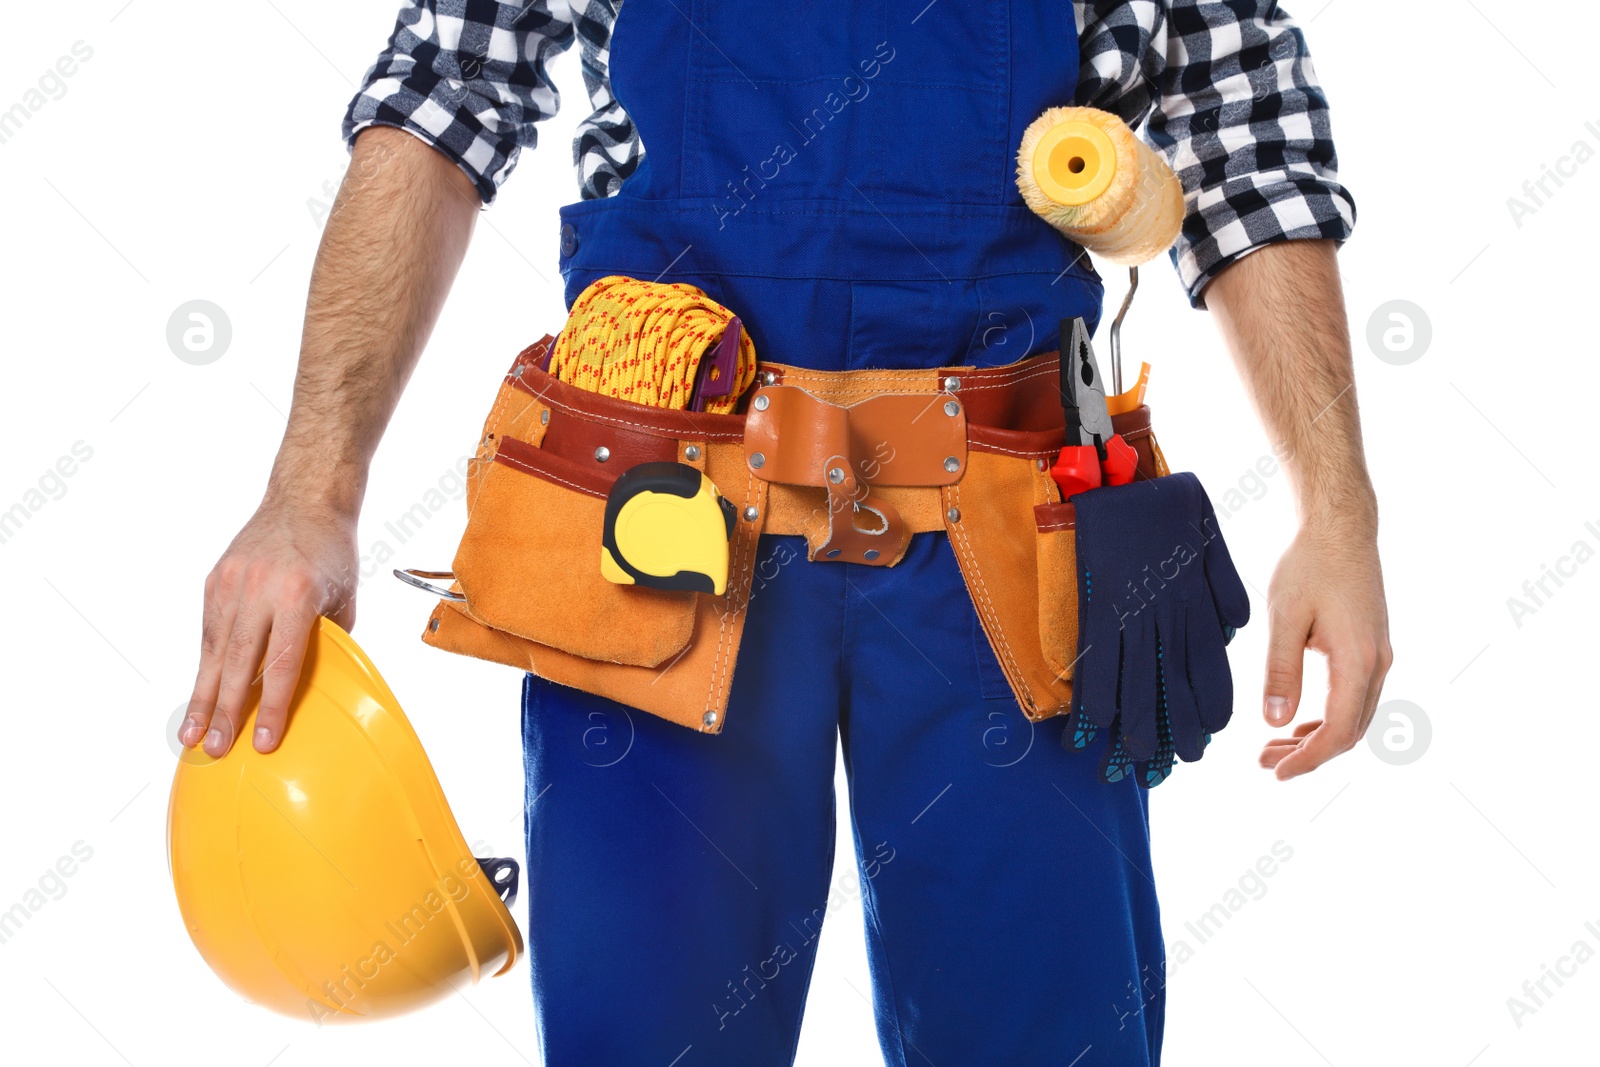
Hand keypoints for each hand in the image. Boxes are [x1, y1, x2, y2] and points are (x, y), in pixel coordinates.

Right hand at [179, 498, 357, 756]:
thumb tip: (316, 685)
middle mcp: (259, 588)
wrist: (304, 499)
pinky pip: (208, 631)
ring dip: (203, 696)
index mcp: (298, 594)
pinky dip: (204, 664)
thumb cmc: (332, 552)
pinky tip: (199, 694)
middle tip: (216, 749)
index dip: (272, 708)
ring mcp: (231, 583)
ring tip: (193, 734)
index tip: (264, 742)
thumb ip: (328, 641)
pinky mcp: (214, 580)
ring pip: (213, 651)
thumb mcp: (344, 597)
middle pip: (238, 663)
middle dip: (225, 712)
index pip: (281, 664)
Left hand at [1257, 521, 1391, 779]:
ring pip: (1354, 717)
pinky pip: (1356, 698)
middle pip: (1349, 732)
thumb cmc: (1310, 566)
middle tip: (1265, 762)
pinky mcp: (1372, 647)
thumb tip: (1274, 722)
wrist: (1341, 528)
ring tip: (1276, 747)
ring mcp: (1379, 656)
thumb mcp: (1284, 618)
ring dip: (1318, 738)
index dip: (1307, 760)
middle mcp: (1377, 664)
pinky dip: (1329, 717)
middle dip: (1309, 754)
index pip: (1336, 732)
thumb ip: (1281, 671)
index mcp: (1357, 661)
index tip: (1275, 772)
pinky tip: (1299, 721)